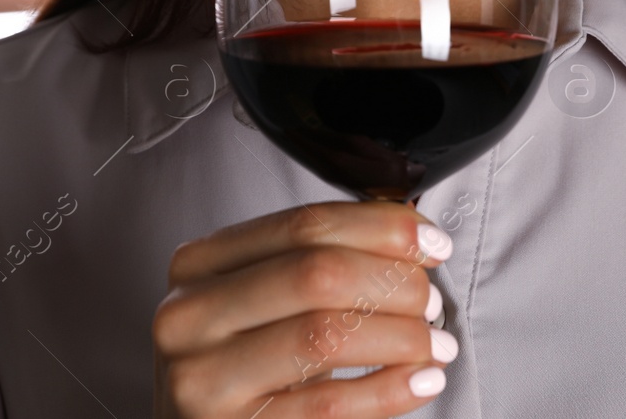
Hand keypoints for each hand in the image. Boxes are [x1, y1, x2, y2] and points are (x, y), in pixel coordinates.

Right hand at [153, 200, 457, 416]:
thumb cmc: (239, 367)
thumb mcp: (262, 304)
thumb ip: (319, 263)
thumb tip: (412, 234)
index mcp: (199, 264)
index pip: (303, 225)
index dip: (380, 228)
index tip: (432, 244)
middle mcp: (190, 314)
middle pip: (317, 273)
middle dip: (394, 281)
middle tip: (431, 302)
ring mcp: (204, 376)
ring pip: (325, 334)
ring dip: (400, 336)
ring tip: (434, 344)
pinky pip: (328, 405)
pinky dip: (388, 390)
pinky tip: (420, 381)